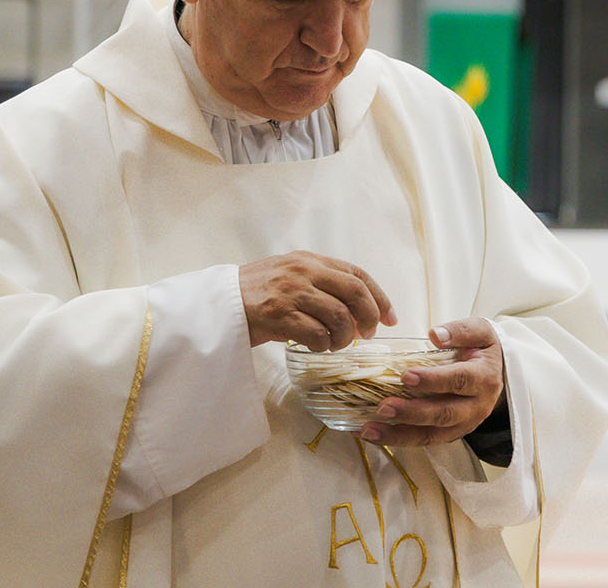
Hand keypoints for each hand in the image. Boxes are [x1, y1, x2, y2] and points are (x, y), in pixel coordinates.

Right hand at [238, 252, 395, 350]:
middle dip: (369, 318)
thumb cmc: (256, 295)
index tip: (391, 318)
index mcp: (310, 260)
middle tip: (366, 336)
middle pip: (355, 292)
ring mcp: (291, 291)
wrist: (217, 303)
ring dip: (344, 337)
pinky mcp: (278, 314)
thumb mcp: (291, 278)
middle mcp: (303, 270)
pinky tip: (316, 347)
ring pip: (339, 316)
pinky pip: (316, 333)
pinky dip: (323, 345)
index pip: (357, 274)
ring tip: (335, 345)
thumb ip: (321, 288)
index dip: (380, 297)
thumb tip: (359, 317)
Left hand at [362, 317, 503, 446]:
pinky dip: (398, 439)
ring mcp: (464, 424)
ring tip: (369, 429)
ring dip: (398, 434)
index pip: (459, 380)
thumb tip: (435, 335)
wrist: (498, 373)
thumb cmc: (483, 350)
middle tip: (383, 407)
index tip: (406, 376)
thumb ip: (459, 331)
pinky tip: (374, 433)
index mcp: (484, 378)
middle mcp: (477, 406)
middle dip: (411, 412)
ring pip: (431, 435)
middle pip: (443, 414)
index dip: (433, 380)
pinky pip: (424, 440)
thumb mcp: (480, 332)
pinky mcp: (451, 434)